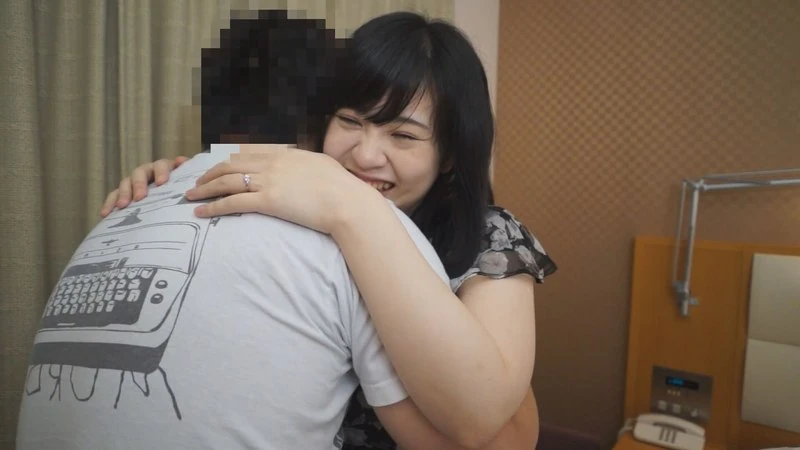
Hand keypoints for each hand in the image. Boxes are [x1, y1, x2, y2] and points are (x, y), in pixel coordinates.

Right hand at [99, 156, 188, 216]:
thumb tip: (183, 160)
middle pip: (139, 173)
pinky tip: (104, 214)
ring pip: (125, 183)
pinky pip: (113, 196)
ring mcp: (132, 182)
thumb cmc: (178, 190)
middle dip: (139, 185)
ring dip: (123, 194)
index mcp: (162, 168)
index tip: (161, 183)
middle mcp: (146, 172)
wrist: (170, 201)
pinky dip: (109, 204)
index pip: (161, 165)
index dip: (160, 172)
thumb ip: (184, 173)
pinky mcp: (122, 194)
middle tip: (139, 198)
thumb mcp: (183, 182)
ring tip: (122, 206)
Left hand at [185, 145, 369, 233]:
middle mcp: (272, 164)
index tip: (216, 169)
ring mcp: (268, 181)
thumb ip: (304, 165)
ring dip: (205, 189)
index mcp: (284, 154)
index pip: (247, 154)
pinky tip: (201, 211)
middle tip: (197, 182)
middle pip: (230, 165)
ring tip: (190, 196)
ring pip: (226, 182)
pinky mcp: (267, 201)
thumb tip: (302, 168)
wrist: (347, 201)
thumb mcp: (320, 166)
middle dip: (209, 174)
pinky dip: (214, 206)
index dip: (228, 162)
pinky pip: (233, 203)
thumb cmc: (341, 187)